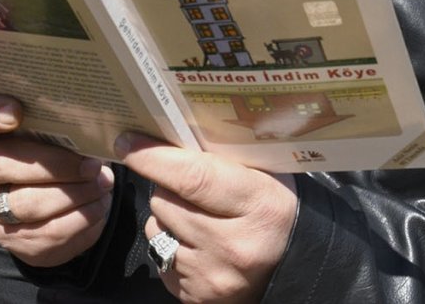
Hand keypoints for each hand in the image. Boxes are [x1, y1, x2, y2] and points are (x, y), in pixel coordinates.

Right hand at [0, 92, 114, 266]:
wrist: (51, 205)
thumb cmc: (53, 153)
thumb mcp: (49, 131)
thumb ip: (56, 122)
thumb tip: (92, 122)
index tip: (16, 112)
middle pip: (1, 165)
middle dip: (54, 165)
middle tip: (91, 164)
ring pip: (27, 204)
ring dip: (73, 194)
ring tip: (103, 184)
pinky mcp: (11, 238)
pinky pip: (47, 233)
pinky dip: (80, 218)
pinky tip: (99, 204)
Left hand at [117, 132, 296, 303]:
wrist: (296, 267)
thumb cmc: (275, 210)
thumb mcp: (262, 175)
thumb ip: (221, 159)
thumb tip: (166, 137)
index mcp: (256, 204)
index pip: (192, 177)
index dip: (154, 157)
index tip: (128, 142)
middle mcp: (233, 245)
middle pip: (166, 203)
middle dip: (166, 187)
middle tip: (186, 186)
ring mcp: (213, 276)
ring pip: (157, 231)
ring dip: (167, 219)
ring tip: (196, 217)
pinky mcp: (197, 296)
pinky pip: (161, 261)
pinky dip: (171, 247)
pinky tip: (197, 244)